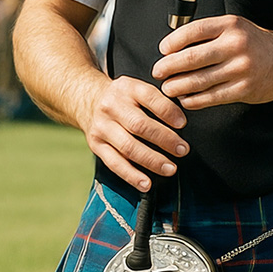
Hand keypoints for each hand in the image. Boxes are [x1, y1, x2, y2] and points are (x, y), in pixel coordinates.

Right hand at [78, 74, 188, 192]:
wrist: (89, 101)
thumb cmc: (124, 98)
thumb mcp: (137, 88)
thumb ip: (158, 99)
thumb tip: (183, 118)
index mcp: (127, 88)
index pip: (150, 97)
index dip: (168, 111)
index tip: (183, 124)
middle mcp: (111, 106)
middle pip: (139, 125)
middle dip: (164, 139)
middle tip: (183, 150)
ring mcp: (102, 127)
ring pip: (128, 147)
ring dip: (152, 160)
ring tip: (171, 168)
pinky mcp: (96, 145)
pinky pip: (115, 163)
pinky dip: (132, 176)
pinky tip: (147, 184)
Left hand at [152, 14, 272, 109]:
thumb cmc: (255, 43)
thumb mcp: (235, 27)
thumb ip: (208, 33)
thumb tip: (173, 46)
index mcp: (230, 25)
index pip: (194, 31)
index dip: (173, 42)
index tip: (163, 50)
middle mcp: (236, 45)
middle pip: (192, 58)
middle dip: (169, 67)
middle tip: (158, 72)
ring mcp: (241, 68)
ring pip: (199, 80)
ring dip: (178, 86)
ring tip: (168, 88)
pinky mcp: (244, 89)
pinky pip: (212, 97)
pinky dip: (194, 100)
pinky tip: (186, 99)